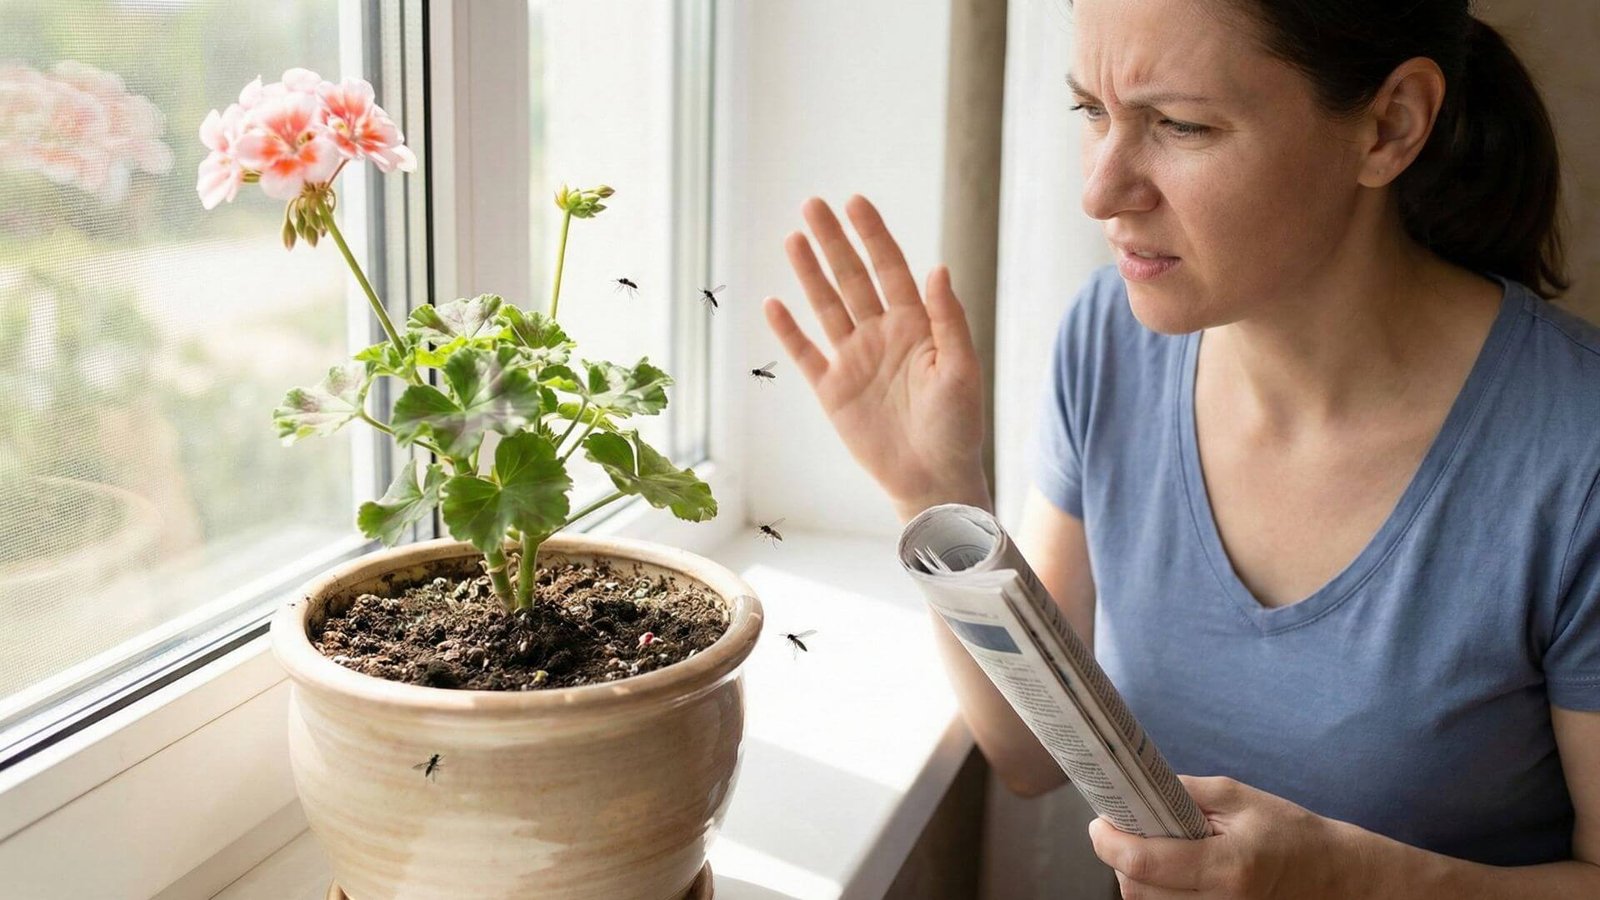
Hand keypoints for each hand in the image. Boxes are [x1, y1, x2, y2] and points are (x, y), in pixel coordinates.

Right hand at [764, 195, 986, 510]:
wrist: (932, 478)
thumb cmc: (957, 426)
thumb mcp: (961, 370)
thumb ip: (948, 320)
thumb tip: (937, 268)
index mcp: (915, 325)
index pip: (890, 269)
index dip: (873, 235)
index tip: (855, 203)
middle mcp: (881, 335)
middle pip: (852, 278)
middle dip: (833, 242)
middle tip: (812, 205)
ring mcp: (854, 360)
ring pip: (826, 306)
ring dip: (809, 273)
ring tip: (792, 238)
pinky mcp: (833, 391)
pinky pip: (805, 354)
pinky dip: (789, 330)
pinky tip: (773, 303)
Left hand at [1089, 775, 1363, 898]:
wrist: (1333, 878)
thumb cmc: (1289, 832)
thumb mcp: (1239, 798)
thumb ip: (1184, 792)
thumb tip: (1135, 788)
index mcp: (1227, 866)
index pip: (1144, 862)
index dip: (1109, 841)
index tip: (1100, 822)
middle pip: (1136, 889)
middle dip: (1117, 857)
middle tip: (1120, 829)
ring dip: (1134, 877)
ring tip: (1147, 848)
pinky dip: (1155, 893)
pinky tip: (1166, 872)